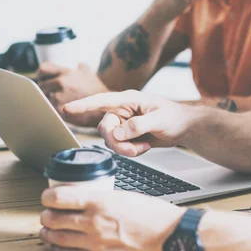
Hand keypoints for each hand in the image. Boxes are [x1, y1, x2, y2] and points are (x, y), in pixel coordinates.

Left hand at [36, 62, 108, 125]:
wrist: (104, 107)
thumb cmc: (96, 90)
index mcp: (66, 72)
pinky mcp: (59, 110)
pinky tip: (61, 109)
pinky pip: (48, 108)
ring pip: (43, 97)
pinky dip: (53, 108)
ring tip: (58, 102)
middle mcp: (61, 82)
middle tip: (51, 93)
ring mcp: (59, 96)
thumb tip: (78, 64)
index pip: (43, 70)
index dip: (42, 75)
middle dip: (45, 89)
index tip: (45, 80)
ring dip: (48, 99)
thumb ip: (81, 67)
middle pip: (41, 85)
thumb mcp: (89, 73)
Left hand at [40, 186, 184, 250]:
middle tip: (47, 214)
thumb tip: (81, 200)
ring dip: (47, 233)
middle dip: (45, 216)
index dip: (46, 197)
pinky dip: (58, 250)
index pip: (58, 198)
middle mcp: (92, 222)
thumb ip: (99, 199)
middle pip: (52, 218)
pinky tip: (57, 246)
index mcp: (99, 201)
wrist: (170, 238)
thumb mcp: (123, 196)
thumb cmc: (152, 215)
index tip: (46, 198)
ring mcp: (94, 243)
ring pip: (56, 238)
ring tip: (47, 230)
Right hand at [63, 90, 196, 156]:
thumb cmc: (175, 117)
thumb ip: (138, 126)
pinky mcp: (126, 135)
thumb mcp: (159, 120)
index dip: (83, 105)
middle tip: (134, 147)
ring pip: (110, 140)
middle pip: (104, 128)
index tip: (67, 109)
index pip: (101, 101)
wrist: (184, 127)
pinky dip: (131, 151)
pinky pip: (119, 146)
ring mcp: (123, 123)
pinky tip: (145, 146)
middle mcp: (122, 110)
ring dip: (125, 148)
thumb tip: (117, 134)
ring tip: (144, 146)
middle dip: (116, 142)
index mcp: (128, 99)